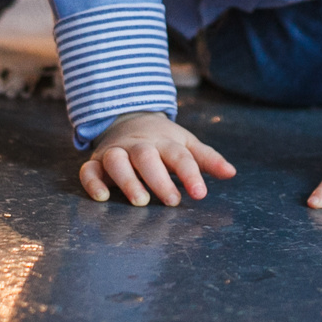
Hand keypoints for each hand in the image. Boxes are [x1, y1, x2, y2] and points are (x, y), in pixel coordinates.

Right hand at [80, 112, 235, 206]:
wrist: (129, 120)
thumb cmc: (163, 141)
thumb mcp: (186, 145)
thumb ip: (207, 159)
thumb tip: (232, 173)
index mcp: (164, 142)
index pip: (179, 156)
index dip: (190, 174)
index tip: (200, 194)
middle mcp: (139, 145)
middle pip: (146, 157)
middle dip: (159, 179)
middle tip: (172, 201)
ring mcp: (116, 152)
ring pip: (117, 160)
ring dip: (128, 180)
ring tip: (140, 201)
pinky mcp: (96, 162)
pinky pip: (89, 170)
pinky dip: (92, 182)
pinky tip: (102, 197)